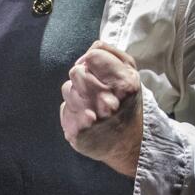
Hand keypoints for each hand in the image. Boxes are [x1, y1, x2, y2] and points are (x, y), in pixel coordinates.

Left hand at [60, 41, 142, 176]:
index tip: (100, 71)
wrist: (130, 144)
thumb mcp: (131, 73)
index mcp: (124, 83)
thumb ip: (111, 53)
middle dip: (84, 77)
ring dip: (77, 94)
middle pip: (76, 71)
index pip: (92, 55)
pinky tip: (86, 117)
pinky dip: (73, 110)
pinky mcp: (76, 133)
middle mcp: (108, 101)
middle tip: (97, 90)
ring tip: (92, 104)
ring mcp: (91, 119)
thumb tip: (89, 50)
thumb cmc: (127, 103)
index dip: (94, 61)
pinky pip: (64, 107)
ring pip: (67, 88)